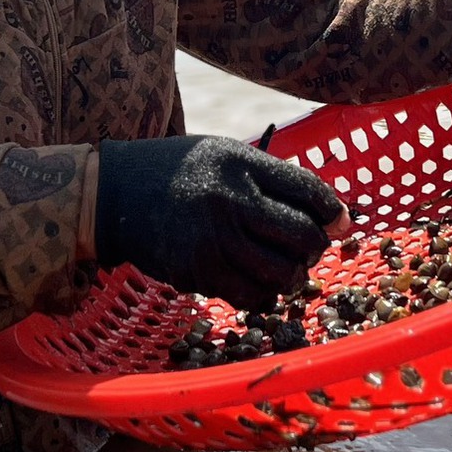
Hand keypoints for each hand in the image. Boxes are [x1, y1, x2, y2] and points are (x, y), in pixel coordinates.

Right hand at [94, 136, 345, 308]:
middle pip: (302, 236)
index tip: (339, 222)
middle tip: (305, 247)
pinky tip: (256, 281)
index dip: (333, 211)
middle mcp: (228, 199)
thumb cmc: (178, 171)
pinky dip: (263, 294)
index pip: (307, 190)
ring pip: (282, 274)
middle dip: (315, 247)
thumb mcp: (225, 155)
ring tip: (283, 267)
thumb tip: (332, 217)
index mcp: (241, 163)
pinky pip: (251, 295)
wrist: (113, 193)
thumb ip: (273, 180)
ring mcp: (212, 239)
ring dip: (292, 275)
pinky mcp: (196, 271)